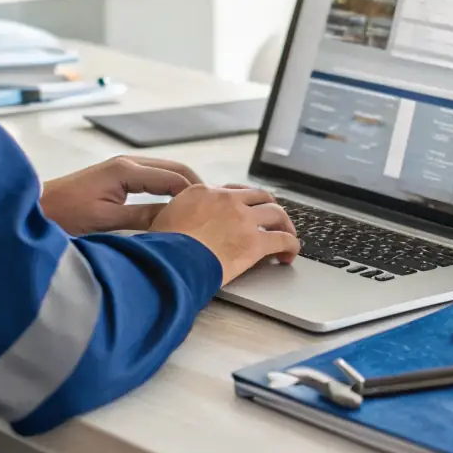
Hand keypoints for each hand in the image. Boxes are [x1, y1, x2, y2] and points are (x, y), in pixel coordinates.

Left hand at [39, 156, 201, 235]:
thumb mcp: (106, 220)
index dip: (193, 194)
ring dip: (181, 187)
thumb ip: (142, 218)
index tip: (211, 210)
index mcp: (126, 170)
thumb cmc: (64, 214)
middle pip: (173, 169)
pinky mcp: (117, 176)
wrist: (36, 208)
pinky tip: (173, 205)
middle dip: (193, 186)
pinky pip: (152, 179)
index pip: (172, 178)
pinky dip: (167, 189)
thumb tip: (175, 221)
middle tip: (211, 208)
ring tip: (197, 209)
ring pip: (164, 173)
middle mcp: (127, 163)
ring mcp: (122, 168)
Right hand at [150, 185, 300, 284]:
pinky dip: (291, 245)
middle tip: (272, 219)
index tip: (244, 210)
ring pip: (276, 213)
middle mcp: (226, 200)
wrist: (170, 261)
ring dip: (285, 224)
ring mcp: (243, 219)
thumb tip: (175, 222)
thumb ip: (176, 214)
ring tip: (286, 236)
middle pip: (259, 196)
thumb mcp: (162, 219)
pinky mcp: (255, 242)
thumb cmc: (161, 247)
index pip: (230, 191)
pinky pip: (283, 239)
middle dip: (268, 207)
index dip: (241, 201)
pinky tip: (289, 254)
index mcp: (203, 192)